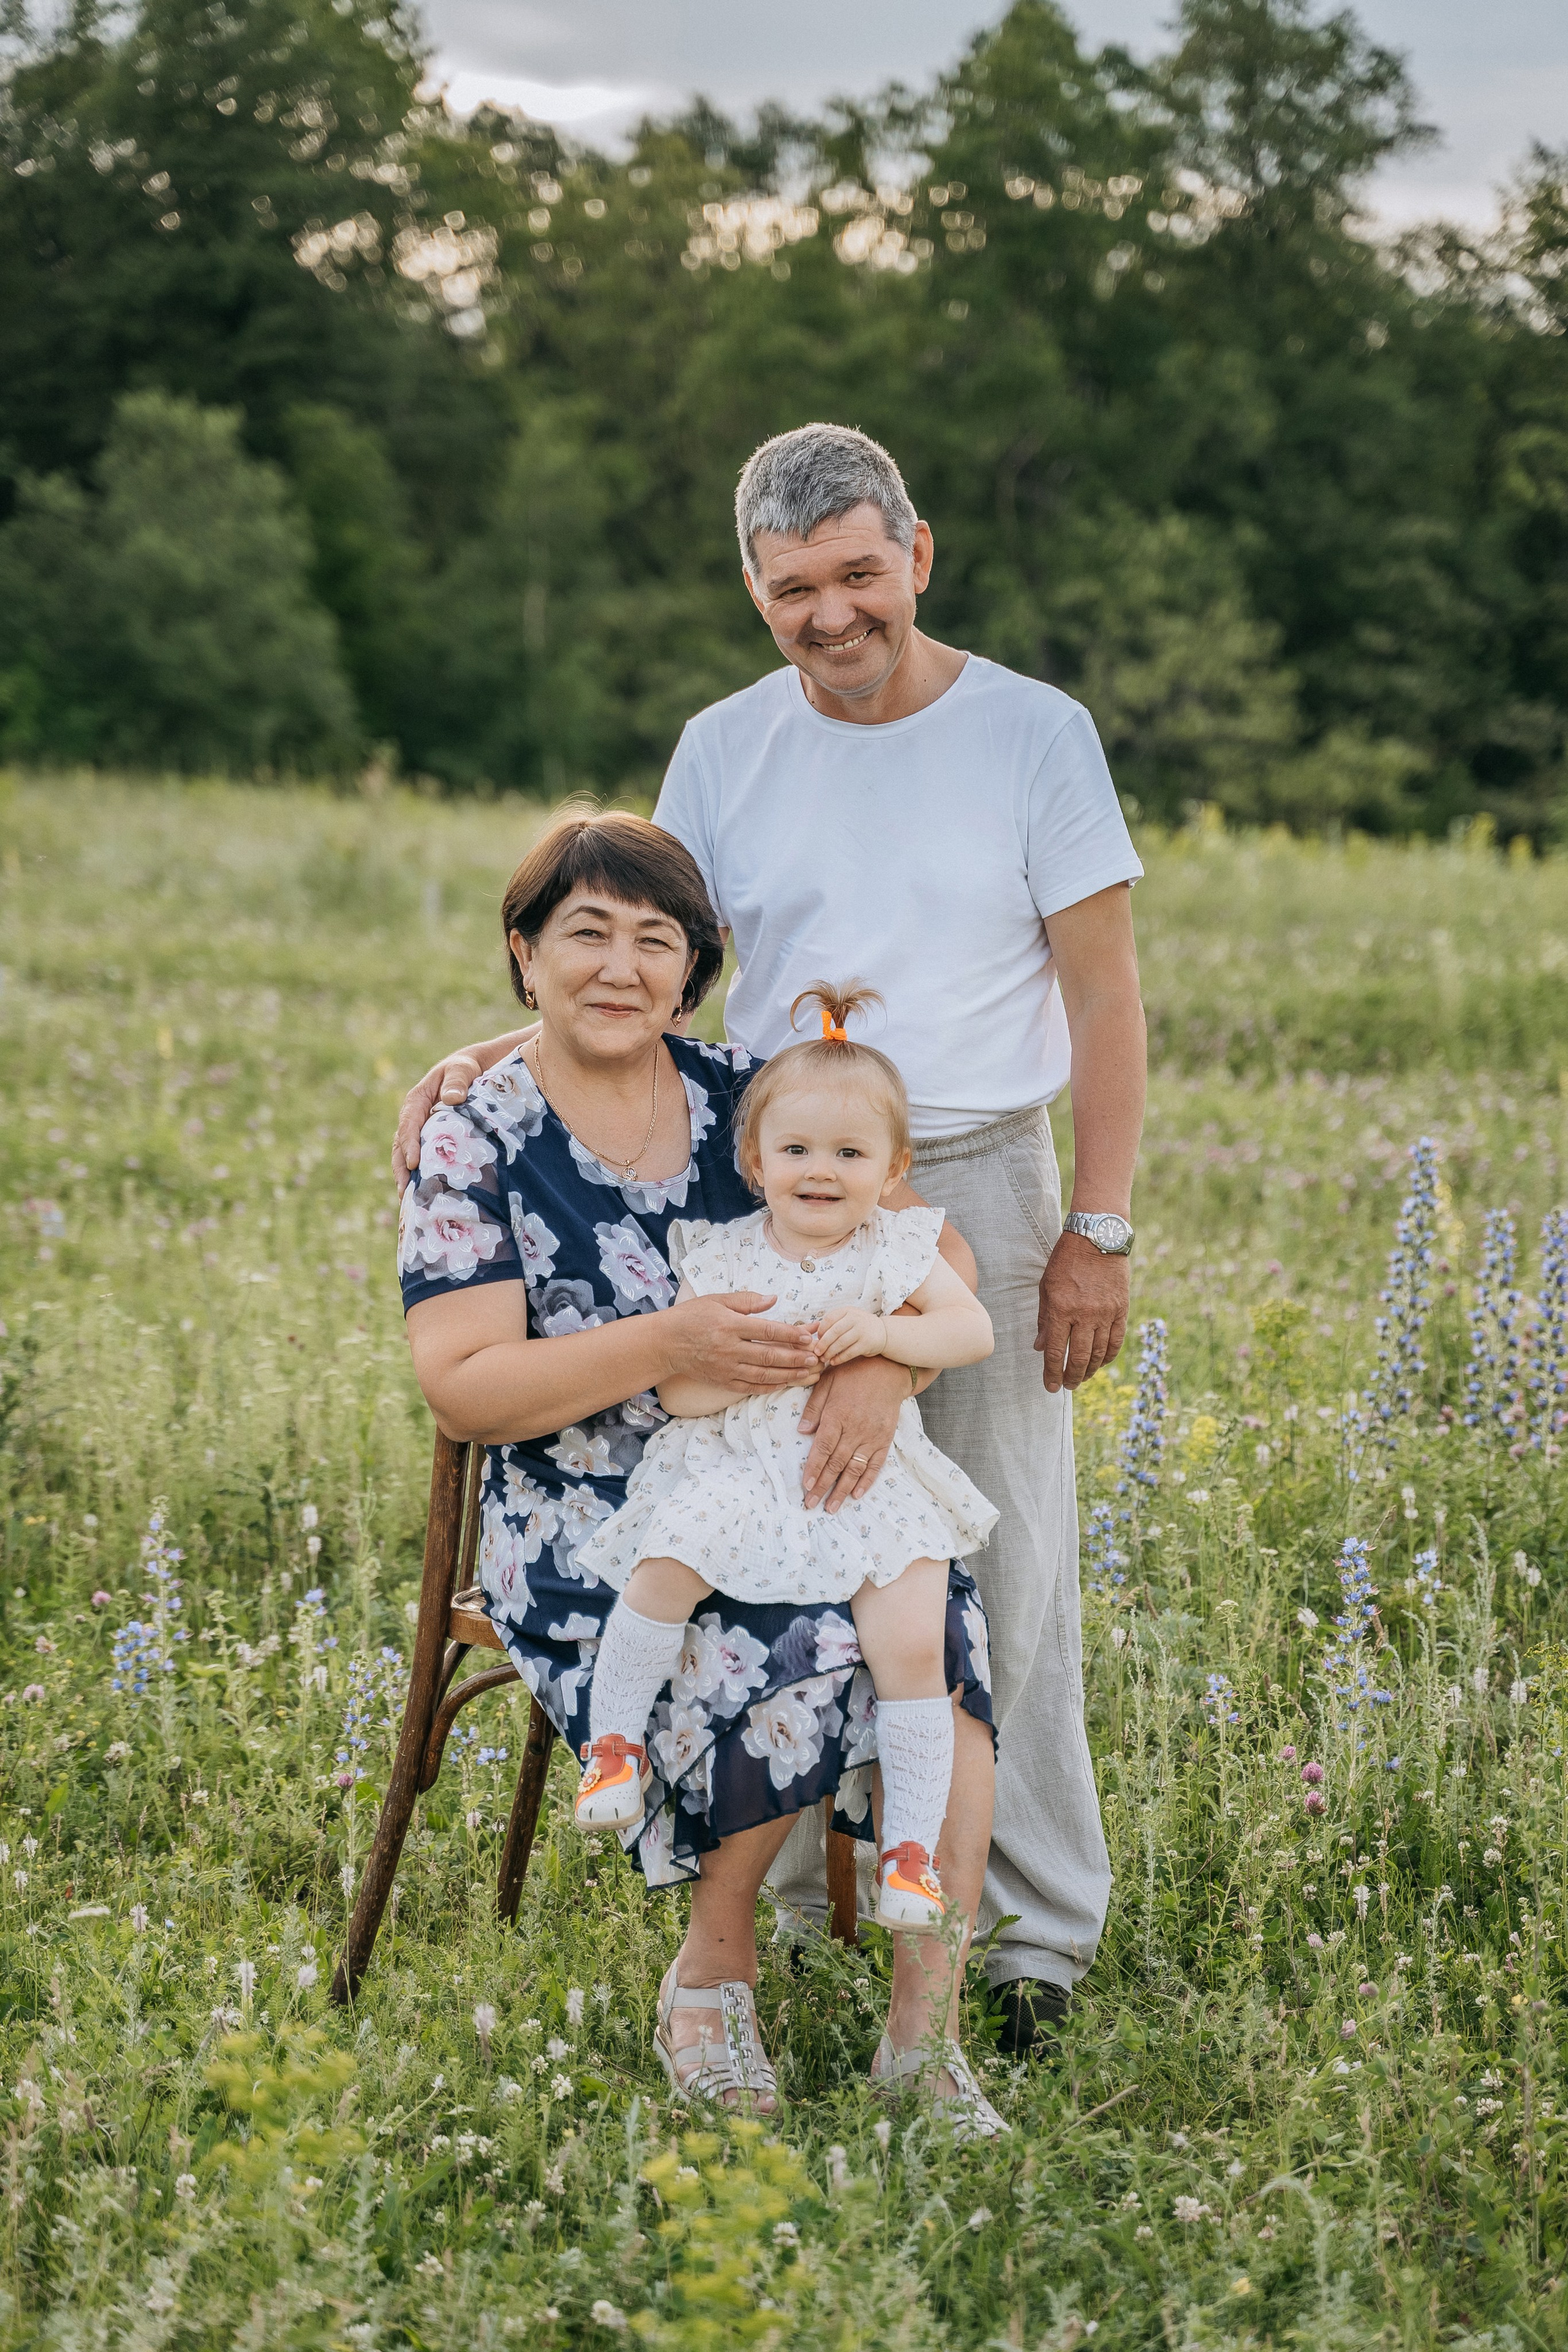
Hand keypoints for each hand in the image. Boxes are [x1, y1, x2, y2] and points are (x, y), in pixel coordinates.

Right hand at [392, 1046, 489, 1185]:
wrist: (474, 1070)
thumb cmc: (467, 1068)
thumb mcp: (462, 1069)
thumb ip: (457, 1081)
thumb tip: (451, 1099)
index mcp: (417, 1100)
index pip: (409, 1124)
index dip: (409, 1144)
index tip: (415, 1163)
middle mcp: (415, 1118)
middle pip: (401, 1145)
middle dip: (402, 1168)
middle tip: (405, 1191)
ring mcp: (421, 1130)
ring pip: (407, 1155)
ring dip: (407, 1176)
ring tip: (409, 1199)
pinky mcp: (431, 1140)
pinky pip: (423, 1158)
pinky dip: (421, 1175)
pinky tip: (426, 1194)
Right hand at [664, 1292, 821, 1391]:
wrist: (665, 1343)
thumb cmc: (691, 1317)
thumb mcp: (716, 1300)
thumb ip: (747, 1301)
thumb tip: (774, 1299)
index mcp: (729, 1325)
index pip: (766, 1331)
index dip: (790, 1334)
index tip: (809, 1336)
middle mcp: (728, 1348)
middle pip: (769, 1355)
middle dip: (796, 1357)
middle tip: (816, 1357)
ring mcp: (726, 1368)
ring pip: (763, 1375)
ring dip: (789, 1374)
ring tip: (808, 1372)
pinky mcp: (722, 1381)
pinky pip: (750, 1387)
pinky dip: (770, 1387)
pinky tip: (785, 1383)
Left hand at [797, 1355, 909, 1512]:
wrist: (889, 1369)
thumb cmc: (852, 1373)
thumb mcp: (827, 1381)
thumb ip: (814, 1407)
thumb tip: (801, 1431)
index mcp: (837, 1415)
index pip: (823, 1448)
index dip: (814, 1469)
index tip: (805, 1486)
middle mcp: (855, 1429)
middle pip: (836, 1463)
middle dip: (823, 1486)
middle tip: (811, 1504)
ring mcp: (872, 1436)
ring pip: (855, 1469)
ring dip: (842, 1490)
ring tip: (831, 1507)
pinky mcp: (885, 1439)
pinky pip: (875, 1464)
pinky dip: (867, 1481)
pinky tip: (857, 1495)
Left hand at [812, 1305, 885, 1367]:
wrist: (883, 1332)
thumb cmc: (860, 1326)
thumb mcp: (849, 1318)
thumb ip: (835, 1322)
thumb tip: (817, 1336)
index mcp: (848, 1311)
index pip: (829, 1319)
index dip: (821, 1330)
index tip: (817, 1339)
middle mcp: (855, 1319)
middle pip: (834, 1332)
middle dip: (823, 1343)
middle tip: (816, 1352)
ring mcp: (862, 1331)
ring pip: (841, 1343)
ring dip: (830, 1352)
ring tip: (824, 1358)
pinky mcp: (866, 1344)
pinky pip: (849, 1353)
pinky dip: (840, 1358)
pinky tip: (834, 1361)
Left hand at [1034, 1231, 1129, 1391]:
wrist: (1097, 1239)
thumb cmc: (1066, 1261)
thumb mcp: (1046, 1287)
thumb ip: (1044, 1319)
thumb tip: (1041, 1348)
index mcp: (1062, 1310)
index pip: (1056, 1352)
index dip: (1052, 1373)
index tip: (1050, 1387)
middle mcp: (1084, 1315)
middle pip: (1079, 1358)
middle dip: (1071, 1377)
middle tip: (1067, 1386)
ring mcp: (1105, 1313)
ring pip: (1099, 1353)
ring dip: (1090, 1370)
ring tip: (1082, 1378)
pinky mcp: (1121, 1309)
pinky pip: (1116, 1340)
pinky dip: (1109, 1356)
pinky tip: (1101, 1363)